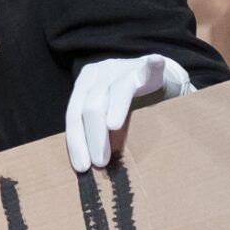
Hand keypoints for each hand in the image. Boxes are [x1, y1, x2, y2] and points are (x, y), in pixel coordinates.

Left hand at [64, 55, 191, 172]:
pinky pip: (150, 67)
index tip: (82, 167)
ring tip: (113, 128)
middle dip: (94, 136)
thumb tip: (85, 166)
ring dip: (115, 110)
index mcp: (84, 84)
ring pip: (117, 91)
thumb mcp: (101, 110)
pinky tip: (156, 62)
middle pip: (92, 105)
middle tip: (101, 162)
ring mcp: (123, 68)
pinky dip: (153, 65)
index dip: (76, 141)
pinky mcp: (146, 67)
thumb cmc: (120, 99)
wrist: (147, 74)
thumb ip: (91, 128)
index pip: (73, 115)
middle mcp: (100, 73)